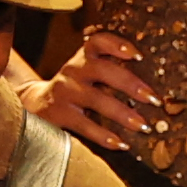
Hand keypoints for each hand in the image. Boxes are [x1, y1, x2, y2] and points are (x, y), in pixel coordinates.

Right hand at [45, 28, 162, 150]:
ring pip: (96, 99)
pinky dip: (104, 136)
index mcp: (83, 58)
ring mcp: (64, 91)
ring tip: (143, 126)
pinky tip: (121, 144)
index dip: (117, 45)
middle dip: (131, 84)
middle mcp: (73, 70)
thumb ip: (108, 71)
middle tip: (154, 100)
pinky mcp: (58, 114)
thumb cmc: (72, 90)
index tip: (137, 55)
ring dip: (123, 113)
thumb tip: (150, 89)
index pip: (98, 42)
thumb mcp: (84, 74)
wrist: (32, 105)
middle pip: (104, 71)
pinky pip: (84, 125)